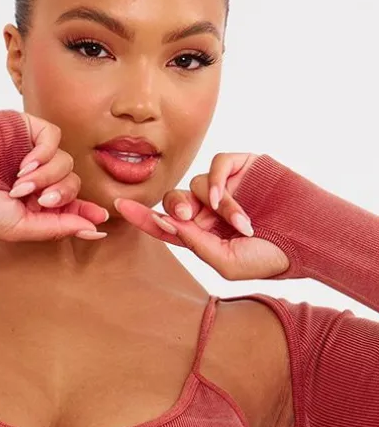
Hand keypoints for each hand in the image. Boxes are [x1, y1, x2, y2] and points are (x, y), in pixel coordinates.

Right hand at [0, 114, 109, 241]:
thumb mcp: (19, 226)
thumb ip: (56, 227)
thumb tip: (92, 228)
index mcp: (35, 201)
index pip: (71, 205)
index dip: (86, 211)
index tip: (99, 220)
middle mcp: (37, 177)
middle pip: (72, 183)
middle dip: (62, 194)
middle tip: (43, 201)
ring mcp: (32, 151)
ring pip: (65, 162)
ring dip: (47, 176)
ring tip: (20, 185)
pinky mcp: (26, 129)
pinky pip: (54, 137)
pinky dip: (45, 153)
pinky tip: (25, 165)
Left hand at [113, 152, 290, 280]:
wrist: (307, 239)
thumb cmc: (270, 257)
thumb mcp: (227, 262)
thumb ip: (196, 244)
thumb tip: (169, 222)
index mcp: (201, 234)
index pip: (164, 223)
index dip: (141, 215)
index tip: (118, 207)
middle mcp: (209, 209)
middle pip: (174, 199)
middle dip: (174, 206)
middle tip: (184, 216)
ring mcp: (226, 187)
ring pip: (198, 183)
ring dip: (215, 205)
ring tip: (240, 224)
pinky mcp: (244, 167)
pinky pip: (219, 164)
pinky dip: (219, 180)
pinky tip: (226, 199)